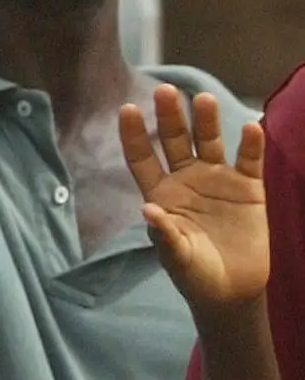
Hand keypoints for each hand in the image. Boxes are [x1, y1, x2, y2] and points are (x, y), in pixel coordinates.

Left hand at [121, 87, 269, 313]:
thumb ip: (165, 234)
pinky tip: (252, 128)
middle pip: (176, 141)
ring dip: (207, 122)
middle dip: (171, 117)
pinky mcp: (248, 189)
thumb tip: (149, 210)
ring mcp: (218, 181)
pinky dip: (251, 146)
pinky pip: (249, 162)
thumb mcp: (177, 257)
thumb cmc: (194, 274)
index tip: (127, 109)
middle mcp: (187, 179)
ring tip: (204, 99)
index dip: (135, 134)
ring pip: (210, 143)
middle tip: (166, 89)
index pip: (143, 157)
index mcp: (161, 193)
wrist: (232, 290)